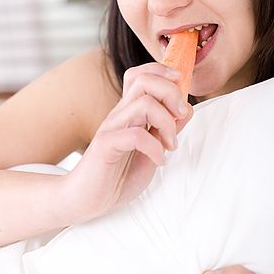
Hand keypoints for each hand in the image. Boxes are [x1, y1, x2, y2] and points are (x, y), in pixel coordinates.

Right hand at [60, 62, 192, 223]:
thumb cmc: (117, 176)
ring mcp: (111, 128)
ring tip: (171, 144)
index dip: (163, 72)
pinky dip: (155, 148)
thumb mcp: (151, 150)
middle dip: (171, 93)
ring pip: (143, 104)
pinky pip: (136, 136)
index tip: (180, 87)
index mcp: (129, 112)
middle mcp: (119, 114)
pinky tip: (159, 161)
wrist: (87, 201)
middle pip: (145, 81)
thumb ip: (166, 129)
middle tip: (180, 116)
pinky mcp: (105, 146)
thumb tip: (186, 110)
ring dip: (167, 123)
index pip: (141, 75)